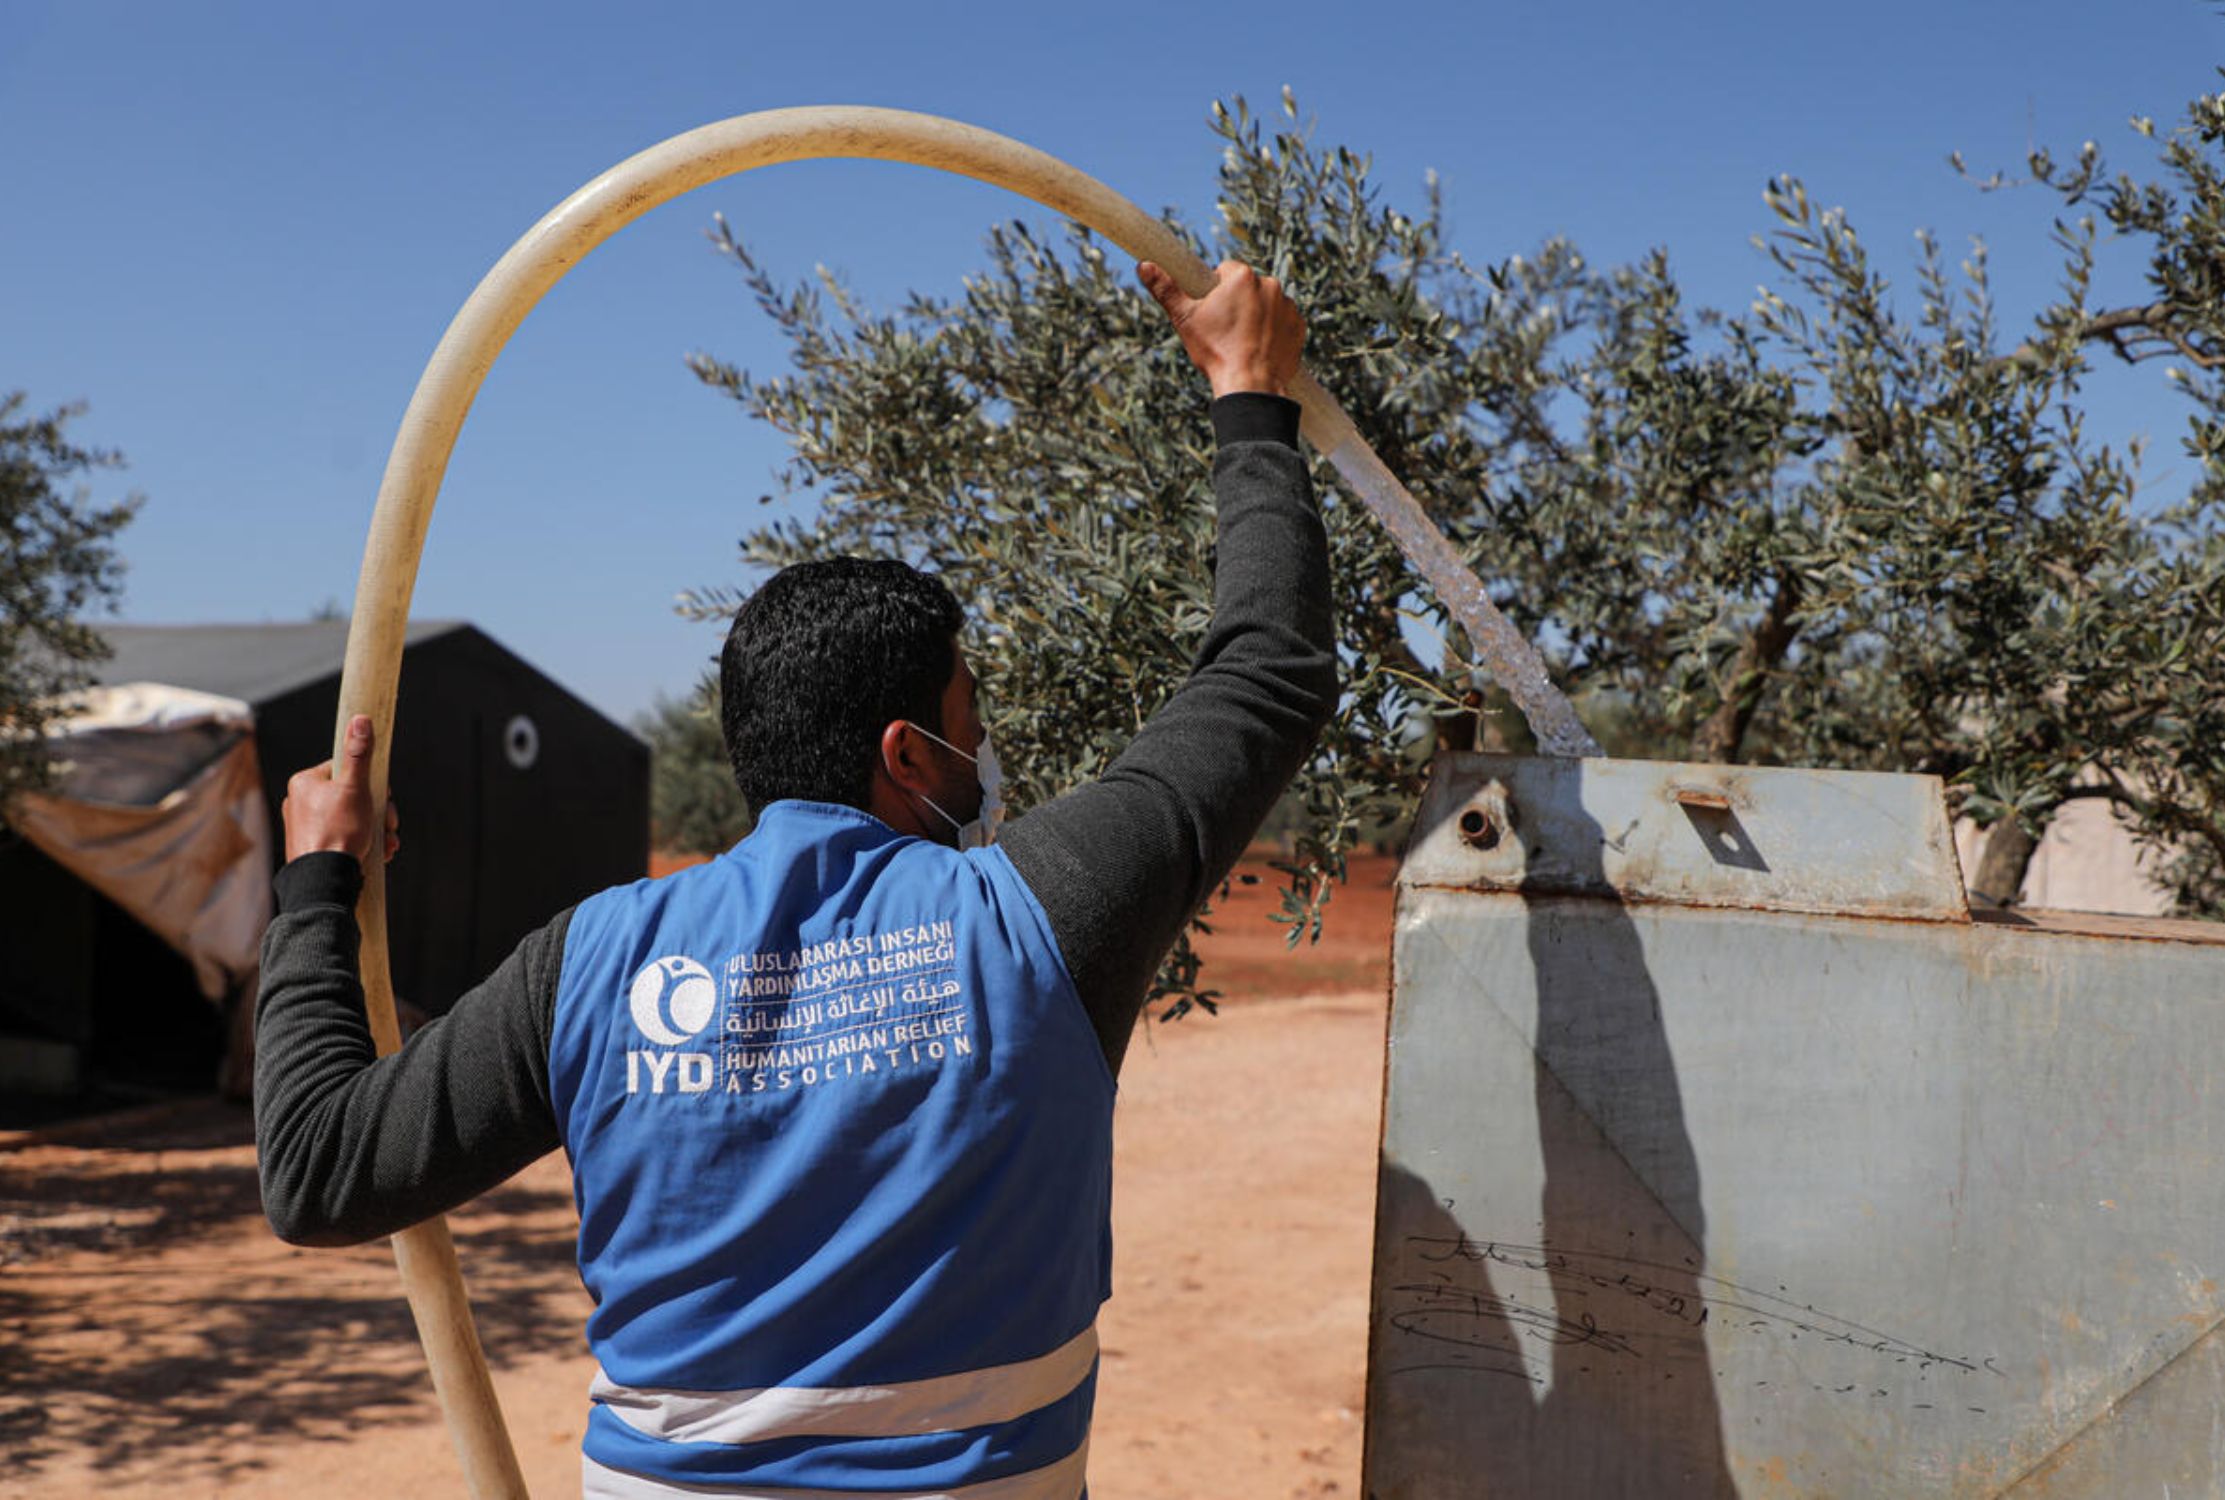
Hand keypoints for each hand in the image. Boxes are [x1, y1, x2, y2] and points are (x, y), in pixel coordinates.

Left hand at [282, 714, 400, 865]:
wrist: (324, 880)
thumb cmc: (338, 832)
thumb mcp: (355, 788)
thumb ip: (359, 754)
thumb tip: (361, 720)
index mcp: (305, 782)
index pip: (345, 769)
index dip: (371, 783)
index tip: (384, 798)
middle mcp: (301, 802)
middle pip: (352, 796)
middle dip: (378, 812)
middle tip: (390, 825)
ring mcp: (306, 826)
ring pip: (352, 818)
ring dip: (377, 829)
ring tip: (386, 844)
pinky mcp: (313, 846)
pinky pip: (344, 837)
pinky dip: (364, 843)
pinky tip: (377, 853)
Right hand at [1138, 258, 1305, 398]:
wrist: (1250, 386)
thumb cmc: (1216, 351)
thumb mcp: (1185, 320)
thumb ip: (1166, 290)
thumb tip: (1143, 265)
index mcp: (1242, 276)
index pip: (1225, 271)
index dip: (1215, 292)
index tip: (1212, 313)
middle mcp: (1270, 284)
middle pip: (1247, 288)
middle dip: (1238, 303)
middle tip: (1226, 331)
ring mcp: (1288, 306)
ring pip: (1267, 304)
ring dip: (1257, 316)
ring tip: (1243, 343)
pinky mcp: (1299, 327)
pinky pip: (1284, 322)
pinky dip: (1274, 332)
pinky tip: (1261, 348)